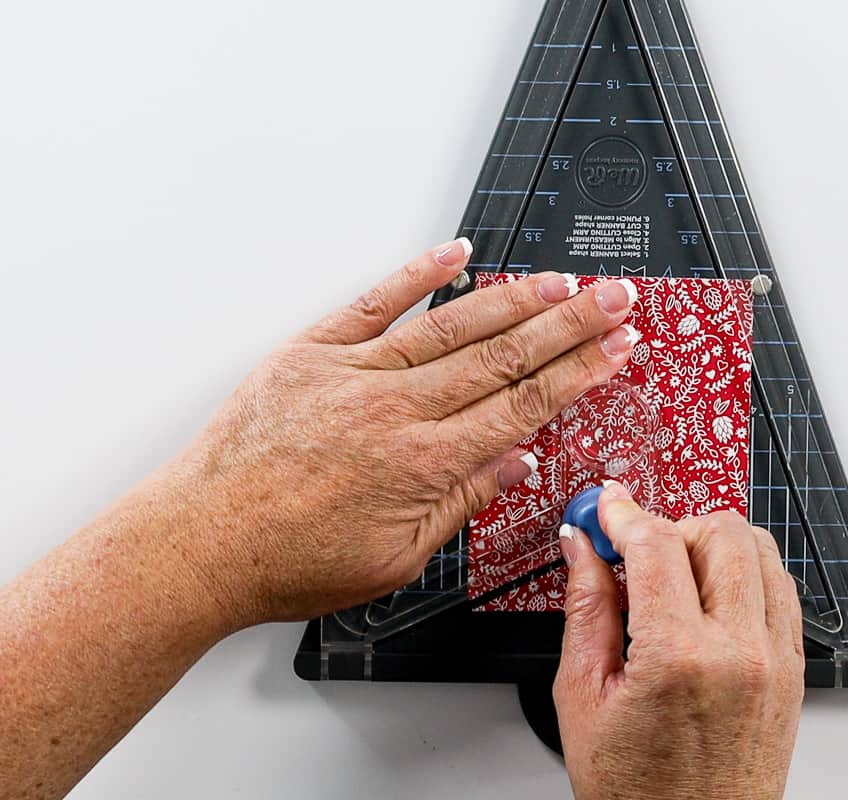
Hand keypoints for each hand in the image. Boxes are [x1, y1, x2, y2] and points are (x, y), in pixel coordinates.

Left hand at [163, 239, 641, 626]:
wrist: (198, 543)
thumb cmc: (287, 560)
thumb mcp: (395, 559)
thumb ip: (460, 504)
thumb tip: (513, 464)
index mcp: (423, 463)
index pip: (523, 406)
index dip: (579, 373)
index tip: (616, 349)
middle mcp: (396, 409)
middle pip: (503, 356)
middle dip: (570, 323)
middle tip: (615, 297)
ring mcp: (354, 373)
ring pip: (452, 325)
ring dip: (514, 298)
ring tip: (561, 279)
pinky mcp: (311, 352)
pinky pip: (373, 302)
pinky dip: (415, 274)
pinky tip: (454, 253)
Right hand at [553, 483, 804, 799]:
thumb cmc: (637, 794)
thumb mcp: (582, 700)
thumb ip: (585, 609)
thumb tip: (582, 549)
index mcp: (679, 660)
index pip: (656, 544)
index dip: (624, 514)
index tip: (607, 508)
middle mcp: (740, 653)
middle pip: (719, 531)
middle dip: (672, 526)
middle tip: (638, 554)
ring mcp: (776, 661)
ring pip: (760, 548)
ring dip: (713, 544)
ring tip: (675, 577)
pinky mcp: (793, 671)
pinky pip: (781, 587)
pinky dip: (746, 574)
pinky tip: (710, 598)